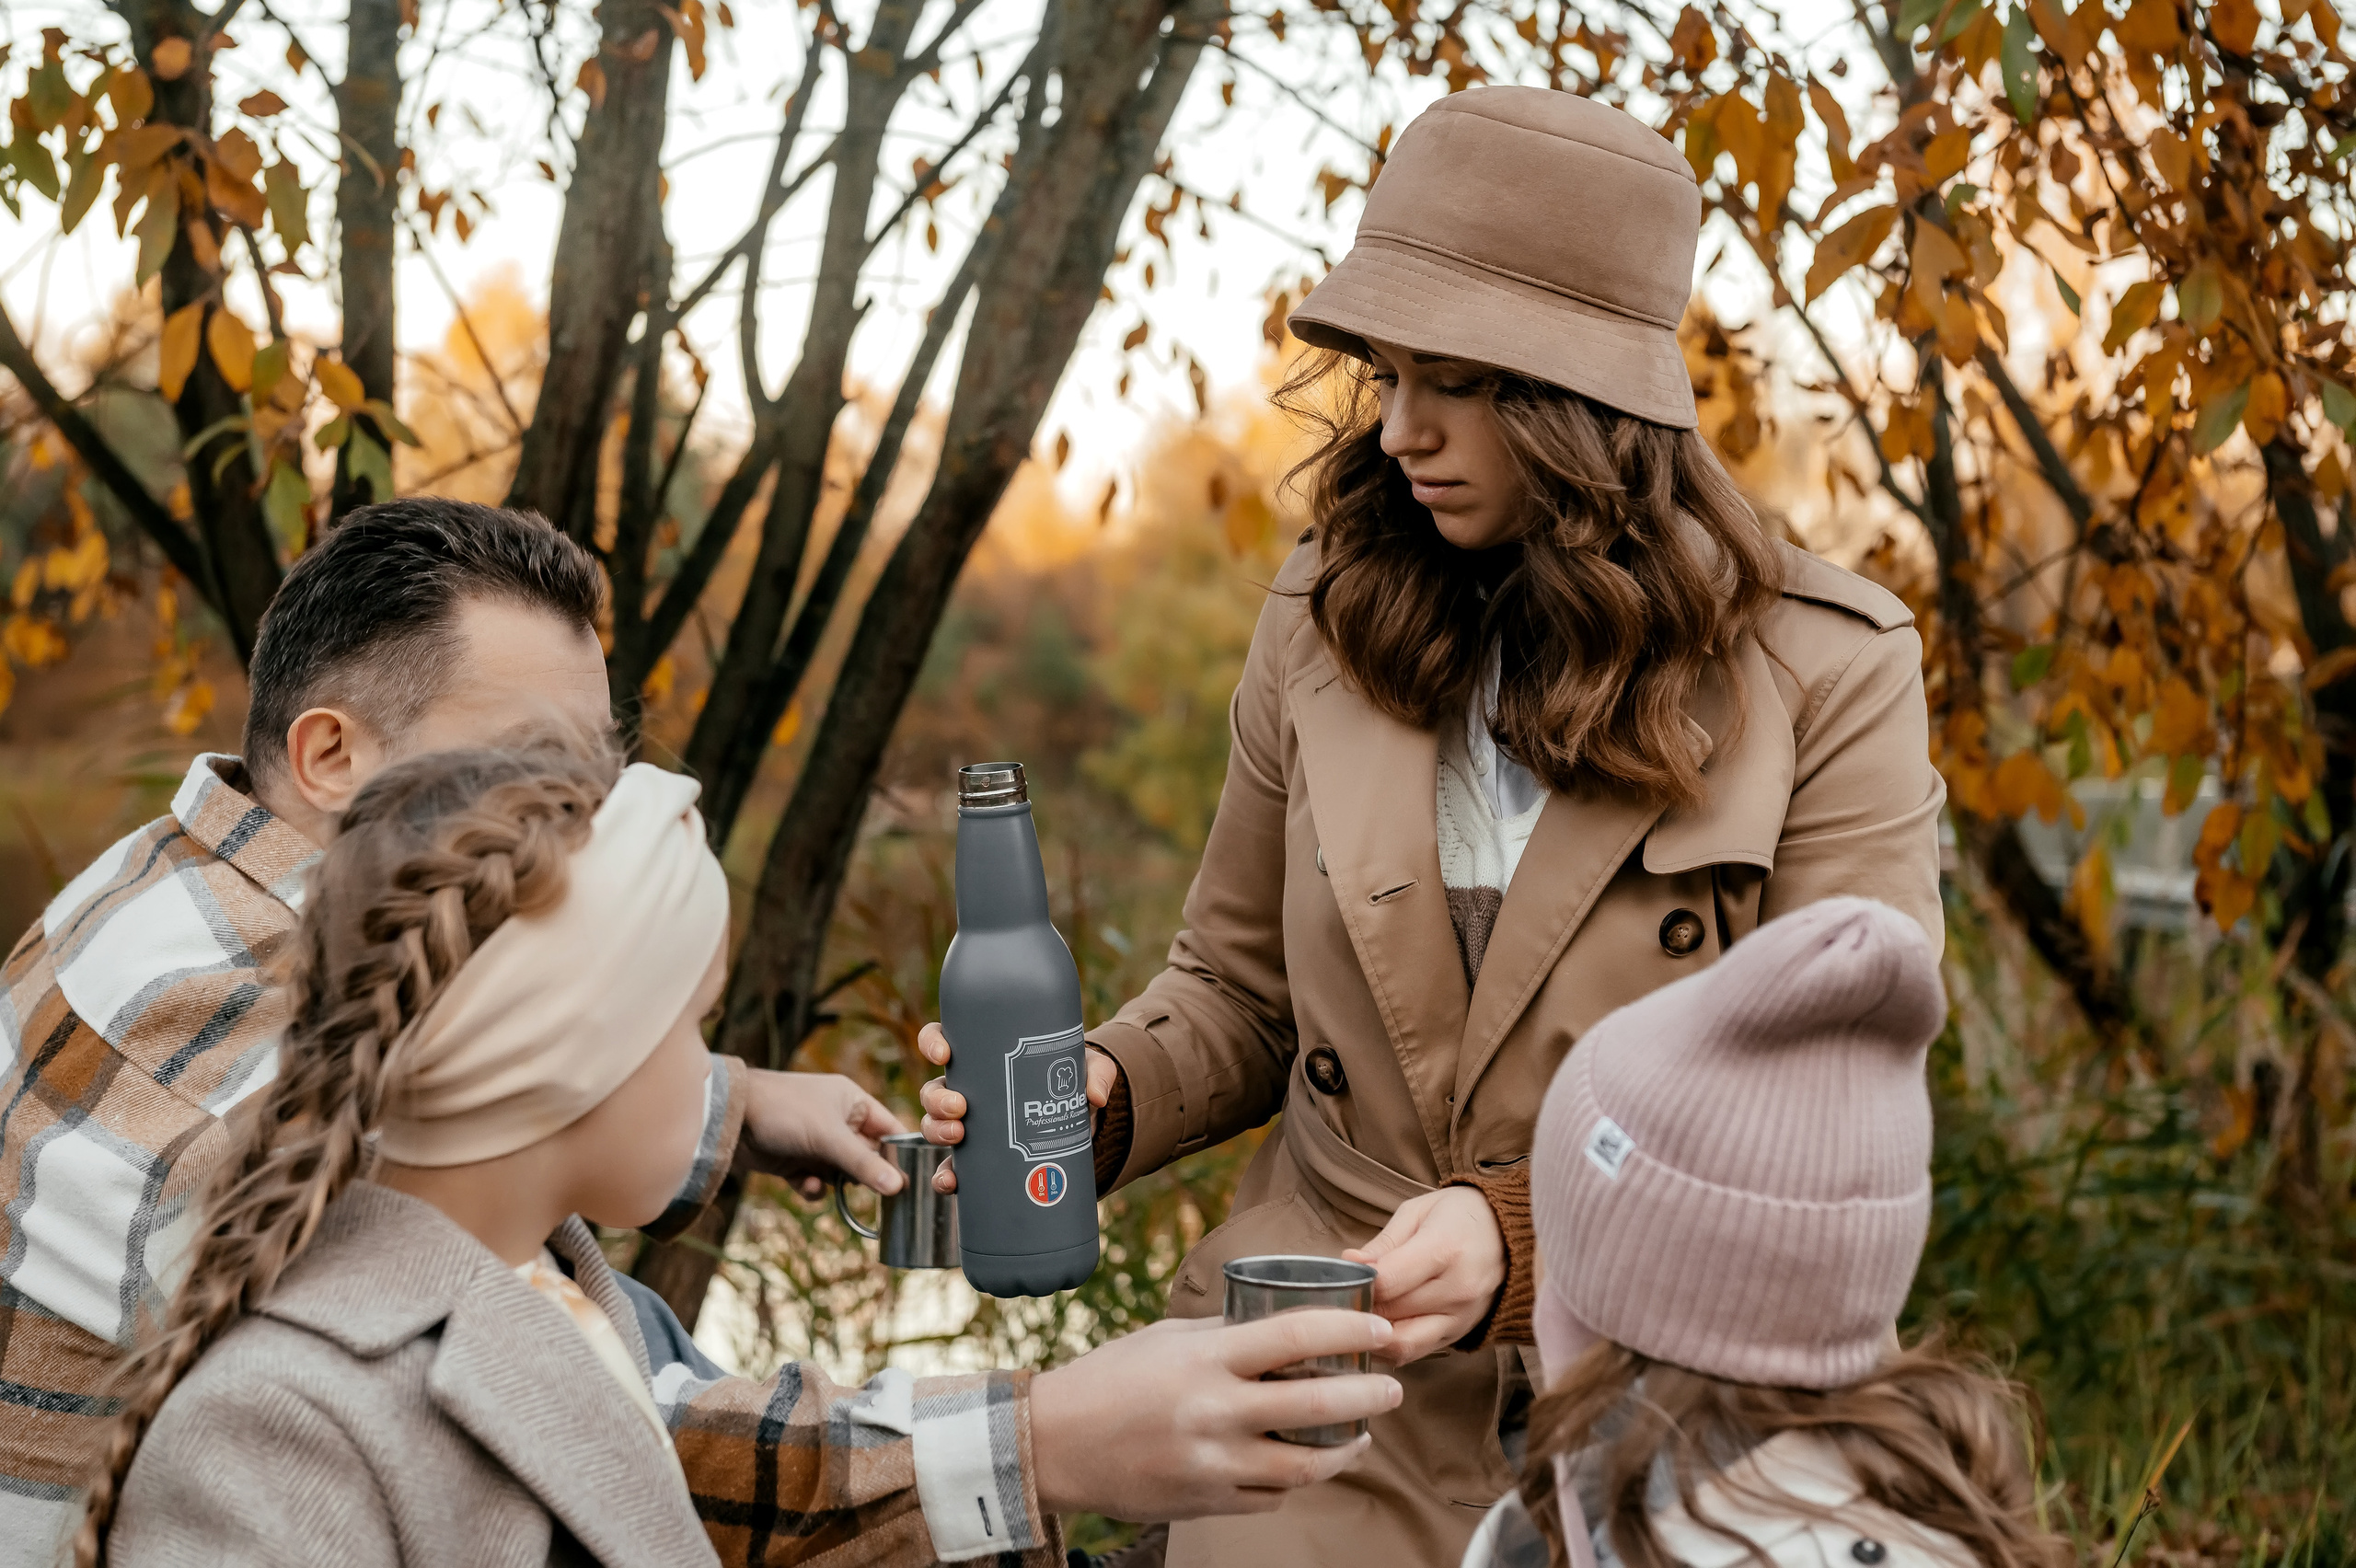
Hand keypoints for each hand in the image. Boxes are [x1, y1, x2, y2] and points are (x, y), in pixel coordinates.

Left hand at [737, 1070, 906, 1199]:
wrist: (728, 1118)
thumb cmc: (784, 1111)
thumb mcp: (828, 1137)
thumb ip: (863, 1164)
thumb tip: (898, 1187)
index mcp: (852, 1102)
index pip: (889, 1129)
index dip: (900, 1154)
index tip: (909, 1181)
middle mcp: (837, 1120)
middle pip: (866, 1156)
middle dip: (863, 1175)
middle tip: (869, 1191)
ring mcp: (815, 1141)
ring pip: (840, 1173)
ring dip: (834, 1183)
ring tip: (822, 1180)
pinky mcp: (794, 1159)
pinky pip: (815, 1180)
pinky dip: (811, 1187)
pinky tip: (803, 1184)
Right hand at [916, 1023, 1118, 1193]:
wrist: (1081, 1123)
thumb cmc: (1071, 1081)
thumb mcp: (1086, 1068)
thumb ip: (1096, 1073)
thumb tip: (1094, 1096)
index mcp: (984, 1058)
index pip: (945, 1041)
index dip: (933, 1042)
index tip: (943, 1053)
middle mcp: (968, 1090)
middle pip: (934, 1091)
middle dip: (937, 1099)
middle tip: (960, 1107)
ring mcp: (971, 1126)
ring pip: (934, 1126)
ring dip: (937, 1131)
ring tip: (958, 1136)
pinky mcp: (980, 1160)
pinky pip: (951, 1170)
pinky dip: (944, 1178)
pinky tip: (952, 1182)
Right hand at [1029, 1312, 1401, 1519]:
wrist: (1053, 1443)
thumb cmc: (1109, 1379)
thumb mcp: (1168, 1338)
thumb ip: (1227, 1335)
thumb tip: (1286, 1328)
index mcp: (1206, 1359)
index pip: (1296, 1335)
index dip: (1349, 1329)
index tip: (1379, 1329)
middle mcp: (1214, 1412)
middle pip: (1318, 1403)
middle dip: (1368, 1395)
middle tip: (1390, 1387)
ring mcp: (1213, 1463)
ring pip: (1305, 1465)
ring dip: (1345, 1449)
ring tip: (1361, 1435)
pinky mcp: (1207, 1502)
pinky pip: (1271, 1497)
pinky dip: (1294, 1481)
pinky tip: (1303, 1464)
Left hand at [1342, 1187, 1506, 1362]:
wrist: (1512, 1235)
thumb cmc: (1460, 1216)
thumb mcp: (1419, 1212)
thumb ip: (1384, 1243)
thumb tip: (1350, 1263)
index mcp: (1445, 1250)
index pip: (1388, 1282)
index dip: (1358, 1281)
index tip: (1345, 1272)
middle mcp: (1457, 1290)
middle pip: (1391, 1314)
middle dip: (1360, 1307)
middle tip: (1344, 1294)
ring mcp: (1462, 1318)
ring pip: (1402, 1344)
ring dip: (1374, 1334)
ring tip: (1362, 1313)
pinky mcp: (1460, 1335)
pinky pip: (1416, 1353)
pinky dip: (1392, 1344)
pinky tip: (1382, 1325)